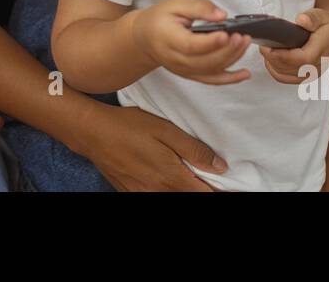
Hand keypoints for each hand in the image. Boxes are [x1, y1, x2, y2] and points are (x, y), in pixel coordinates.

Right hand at [77, 104, 226, 190]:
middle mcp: (158, 193)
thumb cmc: (128, 127)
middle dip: (206, 192)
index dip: (223, 193)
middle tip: (219, 186)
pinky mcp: (131, 194)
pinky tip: (170, 183)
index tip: (236, 190)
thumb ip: (193, 149)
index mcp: (171, 178)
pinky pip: (154, 198)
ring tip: (195, 182)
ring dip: (186, 192)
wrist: (91, 133)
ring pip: (174, 200)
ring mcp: (143, 196)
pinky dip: (169, 192)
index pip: (205, 194)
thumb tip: (220, 167)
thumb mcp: (165, 130)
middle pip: (190, 199)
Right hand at [131, 0, 252, 85]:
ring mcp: (184, 70)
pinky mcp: (191, 74)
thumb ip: (199, 7)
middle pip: (205, 61)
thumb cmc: (159, 19)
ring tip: (244, 43)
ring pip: (211, 70)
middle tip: (242, 36)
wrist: (144, 37)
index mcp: (170, 40)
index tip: (226, 34)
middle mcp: (176, 59)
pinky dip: (230, 79)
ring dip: (232, 58)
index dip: (210, 42)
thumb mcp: (175, 4)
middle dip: (227, 50)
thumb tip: (221, 15)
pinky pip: (212, 80)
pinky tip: (245, 74)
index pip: (192, 45)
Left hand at [260, 8, 328, 84]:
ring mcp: (310, 74)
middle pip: (288, 69)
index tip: (267, 47)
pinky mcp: (304, 77)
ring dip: (272, 64)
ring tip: (265, 49)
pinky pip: (285, 79)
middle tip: (262, 44)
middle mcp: (315, 67)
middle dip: (271, 57)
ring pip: (284, 75)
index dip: (281, 55)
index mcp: (320, 52)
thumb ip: (312, 18)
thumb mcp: (323, 16)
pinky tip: (270, 60)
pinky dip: (274, 71)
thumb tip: (301, 20)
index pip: (300, 60)